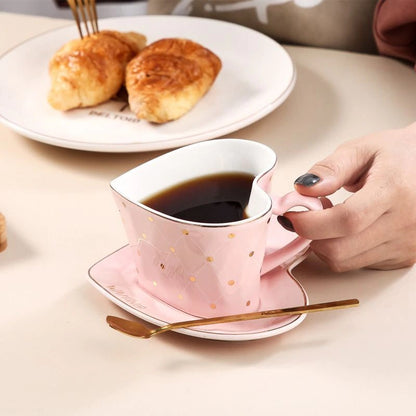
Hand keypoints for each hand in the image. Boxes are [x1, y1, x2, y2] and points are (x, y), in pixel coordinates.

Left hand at [279, 123, 415, 271]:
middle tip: (308, 214)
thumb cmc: (398, 155)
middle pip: (340, 249)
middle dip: (311, 235)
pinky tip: (348, 229)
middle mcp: (404, 224)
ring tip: (330, 218)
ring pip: (344, 261)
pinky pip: (357, 264)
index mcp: (394, 191)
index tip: (289, 214)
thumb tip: (303, 189)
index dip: (310, 222)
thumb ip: (330, 168)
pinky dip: (342, 250)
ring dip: (324, 244)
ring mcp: (406, 245)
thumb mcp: (362, 150)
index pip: (346, 220)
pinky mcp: (403, 258)